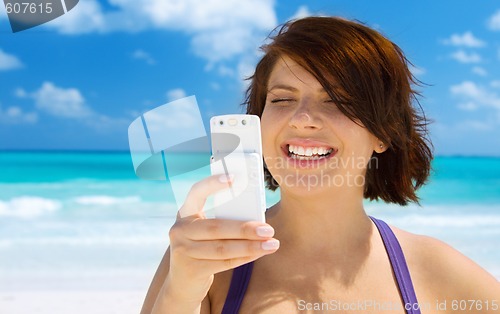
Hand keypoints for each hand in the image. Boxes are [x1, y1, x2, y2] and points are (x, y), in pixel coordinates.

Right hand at [165, 174, 278, 302]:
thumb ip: (221, 221)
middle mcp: (179, 230)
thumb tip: (255, 217)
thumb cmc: (202, 249)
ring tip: (271, 243)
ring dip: (250, 246)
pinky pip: (224, 262)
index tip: (234, 178)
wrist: (183, 284)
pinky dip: (245, 257)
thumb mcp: (204, 232)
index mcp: (185, 213)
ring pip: (222, 248)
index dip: (212, 184)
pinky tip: (259, 253)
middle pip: (216, 227)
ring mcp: (183, 251)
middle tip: (268, 229)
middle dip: (245, 228)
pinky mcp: (191, 270)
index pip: (196, 192)